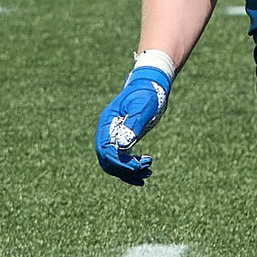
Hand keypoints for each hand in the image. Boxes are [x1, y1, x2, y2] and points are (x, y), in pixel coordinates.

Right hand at [94, 58, 171, 185]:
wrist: (150, 85)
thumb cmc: (147, 93)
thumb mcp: (143, 107)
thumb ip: (133, 125)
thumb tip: (122, 146)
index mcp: (107, 123)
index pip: (105, 150)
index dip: (119, 162)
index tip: (137, 166)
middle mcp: (107, 131)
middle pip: (107, 160)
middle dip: (125, 169)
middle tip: (147, 168)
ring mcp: (114, 136)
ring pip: (114, 163)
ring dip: (129, 171)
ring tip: (149, 172)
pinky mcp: (122, 139)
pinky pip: (121, 160)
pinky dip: (131, 169)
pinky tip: (145, 170)